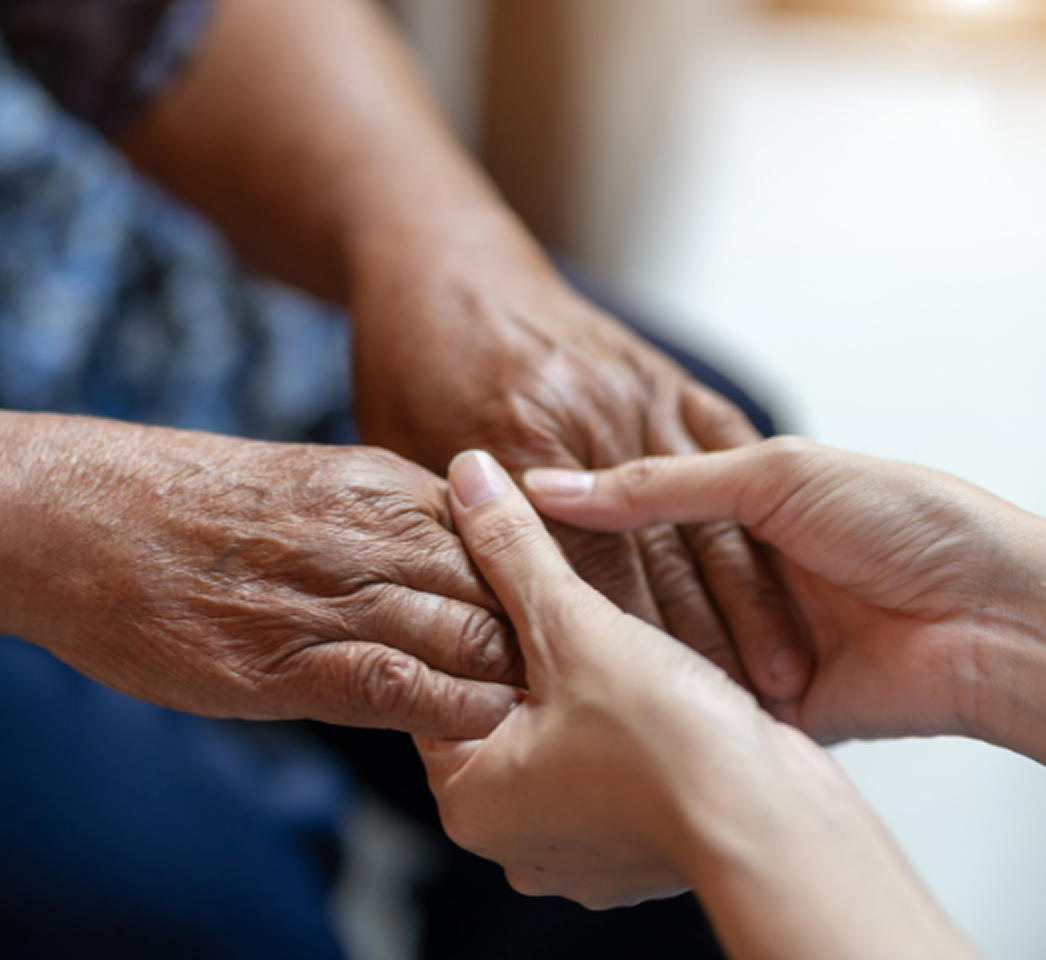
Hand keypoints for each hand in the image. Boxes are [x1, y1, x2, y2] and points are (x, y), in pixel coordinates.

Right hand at [3, 421, 521, 737]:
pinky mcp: (285, 661)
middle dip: (541, 639)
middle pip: (505, 588)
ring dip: (506, 681)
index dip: (538, 587)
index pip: (505, 538)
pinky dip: (449, 712)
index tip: (552, 626)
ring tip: (529, 718)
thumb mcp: (302, 483)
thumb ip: (378, 520)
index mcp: (380, 483)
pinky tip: (469, 729)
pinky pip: (400, 687)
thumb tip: (439, 569)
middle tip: (562, 682)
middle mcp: (371, 531)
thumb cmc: (180, 504)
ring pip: (469, 635)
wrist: (75, 515)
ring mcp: (330, 594)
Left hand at [350, 241, 806, 702]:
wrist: (445, 261)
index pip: (580, 566)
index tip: (654, 719)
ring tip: (783, 679)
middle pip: (654, 551)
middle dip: (699, 644)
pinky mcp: (665, 378)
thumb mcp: (404, 451)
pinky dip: (752, 520)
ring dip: (749, 601)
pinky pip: (724, 456)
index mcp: (516, 440)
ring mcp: (633, 392)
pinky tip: (783, 580)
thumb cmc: (412, 364)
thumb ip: (447, 530)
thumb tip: (472, 626)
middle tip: (738, 722)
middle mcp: (585, 417)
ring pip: (703, 511)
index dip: (622, 650)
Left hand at [416, 451, 811, 908]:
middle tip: (562, 598)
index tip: (503, 574)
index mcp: (469, 799)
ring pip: (563, 735)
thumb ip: (515, 550)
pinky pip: (613, 764)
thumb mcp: (574, 626)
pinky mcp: (638, 847)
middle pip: (503, 709)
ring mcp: (578, 850)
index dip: (473, 620)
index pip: (443, 686)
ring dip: (585, 684)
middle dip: (535, 653)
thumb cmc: (670, 746)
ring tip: (612, 636)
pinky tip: (653, 685)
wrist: (780, 831)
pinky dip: (627, 724)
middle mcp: (512, 837)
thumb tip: (469, 477)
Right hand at [525, 436, 1045, 748]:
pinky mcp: (766, 704)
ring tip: (538, 647)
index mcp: (742, 502)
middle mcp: (738, 571)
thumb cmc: (913, 522)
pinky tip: (604, 690)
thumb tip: (555, 487)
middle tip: (504, 594)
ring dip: (620, 644)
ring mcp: (749, 639)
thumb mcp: (776, 476)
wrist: (995, 617)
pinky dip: (663, 696)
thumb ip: (659, 485)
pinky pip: (697, 700)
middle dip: (584, 589)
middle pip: (639, 581)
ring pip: (660, 644)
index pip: (632, 508)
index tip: (505, 523)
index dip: (572, 516)